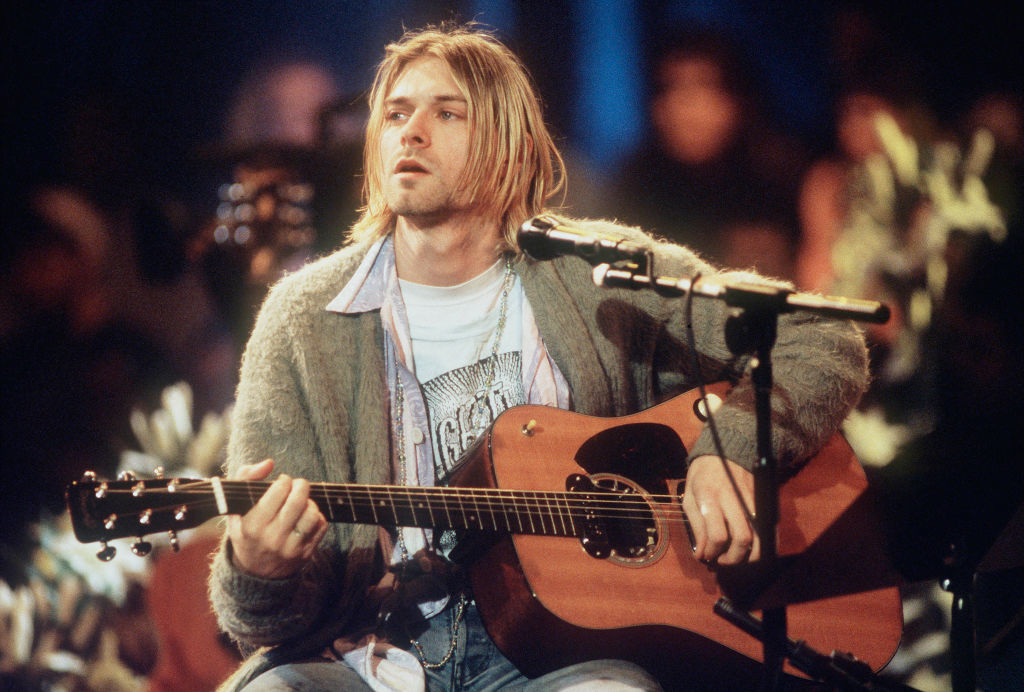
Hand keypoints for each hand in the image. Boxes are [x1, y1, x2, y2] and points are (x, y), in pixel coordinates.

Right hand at [226, 459, 327, 578]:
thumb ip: (245, 478)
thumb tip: (269, 463)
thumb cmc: (246, 530)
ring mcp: (290, 549)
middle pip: (298, 501)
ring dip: (310, 503)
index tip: (282, 482)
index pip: (278, 492)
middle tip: (298, 485)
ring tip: (302, 503)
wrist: (255, 572)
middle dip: (301, 486)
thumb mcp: (234, 507)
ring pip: (312, 514)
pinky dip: (317, 517)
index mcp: (252, 526)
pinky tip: (306, 517)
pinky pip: (321, 527)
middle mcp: (271, 538)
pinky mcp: (305, 554)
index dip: (283, 481)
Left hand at [683, 455, 758, 565]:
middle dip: (733, 558)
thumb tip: (702, 554)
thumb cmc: (702, 475)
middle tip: (722, 561)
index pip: (717, 534)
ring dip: (751, 556)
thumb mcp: (689, 496)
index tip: (706, 556)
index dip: (712, 552)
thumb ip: (697, 526)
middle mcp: (733, 498)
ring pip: (760, 536)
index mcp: (710, 496)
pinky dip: (763, 545)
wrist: (726, 451)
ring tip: (737, 559)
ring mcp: (751, 500)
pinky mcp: (763, 502)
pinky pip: (768, 529)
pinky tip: (751, 551)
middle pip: (742, 538)